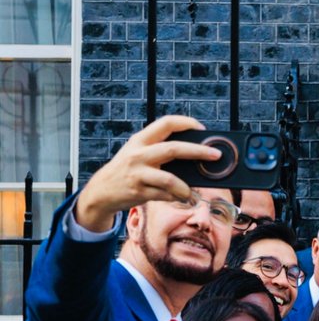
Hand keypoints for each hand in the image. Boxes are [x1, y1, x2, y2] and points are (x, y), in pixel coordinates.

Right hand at [74, 115, 219, 232]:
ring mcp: (138, 173)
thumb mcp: (139, 153)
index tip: (202, 128)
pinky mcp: (139, 191)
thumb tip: (197, 153)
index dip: (186, 123)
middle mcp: (138, 154)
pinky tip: (177, 197)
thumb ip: (160, 150)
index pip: (166, 123)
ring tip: (191, 191)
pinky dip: (175, 197)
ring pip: (170, 179)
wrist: (101, 191)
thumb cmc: (128, 170)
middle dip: (198, 151)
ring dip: (185, 187)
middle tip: (216, 155)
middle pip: (173, 149)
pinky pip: (165, 195)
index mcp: (140, 140)